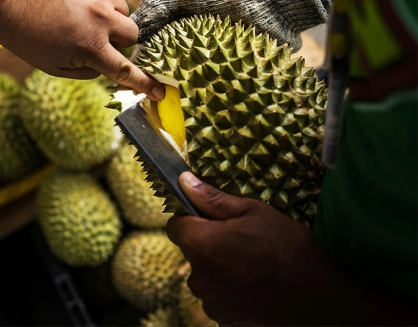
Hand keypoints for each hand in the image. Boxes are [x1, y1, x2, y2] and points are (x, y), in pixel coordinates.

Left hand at [0, 0, 163, 100]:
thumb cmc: (25, 36)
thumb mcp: (54, 66)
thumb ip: (87, 71)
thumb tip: (108, 65)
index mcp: (89, 46)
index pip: (126, 70)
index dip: (145, 83)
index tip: (161, 90)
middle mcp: (99, 18)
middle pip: (133, 34)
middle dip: (121, 40)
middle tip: (99, 39)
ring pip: (122, 9)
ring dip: (110, 18)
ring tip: (82, 16)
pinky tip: (75, 0)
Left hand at [167, 172, 413, 325]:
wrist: (317, 299)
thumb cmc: (287, 248)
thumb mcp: (253, 212)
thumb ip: (212, 198)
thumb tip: (184, 180)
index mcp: (200, 244)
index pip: (175, 225)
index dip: (192, 217)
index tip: (213, 217)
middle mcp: (197, 276)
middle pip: (192, 251)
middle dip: (209, 243)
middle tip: (242, 240)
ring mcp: (210, 301)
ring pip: (206, 275)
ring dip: (220, 268)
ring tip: (253, 264)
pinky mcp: (223, 319)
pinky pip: (219, 297)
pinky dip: (231, 290)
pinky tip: (255, 285)